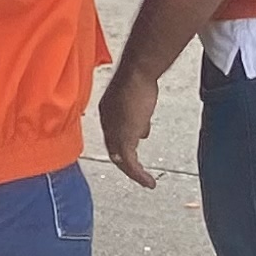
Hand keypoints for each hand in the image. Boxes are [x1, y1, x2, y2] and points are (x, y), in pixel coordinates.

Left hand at [98, 72, 160, 187]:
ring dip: (133, 172)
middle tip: (137, 172)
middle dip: (125, 161)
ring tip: (145, 181)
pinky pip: (130, 165)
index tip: (135, 150)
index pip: (113, 133)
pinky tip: (149, 182)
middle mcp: (107, 124)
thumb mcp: (138, 98)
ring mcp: (114, 133)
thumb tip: (143, 132)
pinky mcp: (124, 140)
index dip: (123, 143)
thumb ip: (138, 115)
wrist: (137, 73)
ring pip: (120, 159)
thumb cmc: (139, 78)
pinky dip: (139, 176)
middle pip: (114, 148)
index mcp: (107, 112)